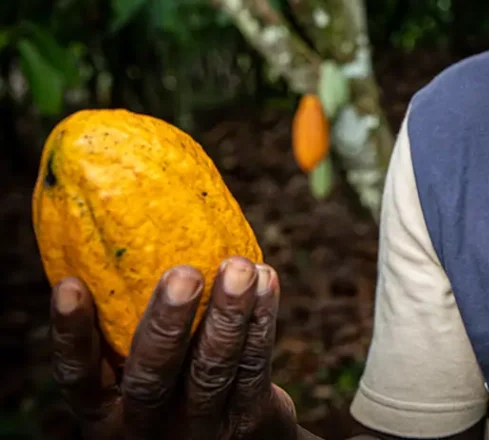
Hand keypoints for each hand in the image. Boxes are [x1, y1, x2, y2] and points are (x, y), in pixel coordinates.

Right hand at [49, 256, 296, 439]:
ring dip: (227, 315)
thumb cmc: (179, 384)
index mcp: (107, 411)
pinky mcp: (245, 422)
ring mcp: (198, 429)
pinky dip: (261, 320)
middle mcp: (147, 426)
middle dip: (167, 323)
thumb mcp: (148, 369)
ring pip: (210, 371)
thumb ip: (133, 319)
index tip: (70, 284)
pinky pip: (253, 367)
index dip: (71, 334)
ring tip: (237, 267)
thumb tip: (127, 225)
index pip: (78, 376)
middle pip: (150, 378)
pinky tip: (263, 279)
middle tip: (183, 274)